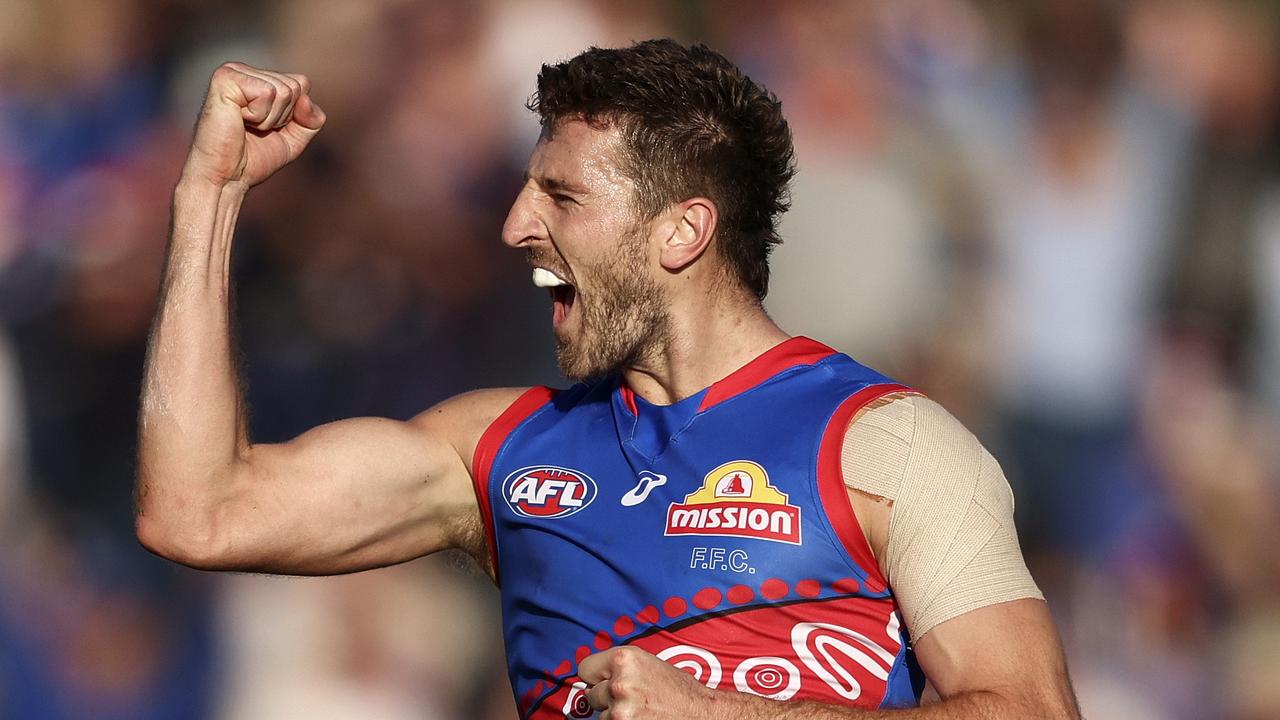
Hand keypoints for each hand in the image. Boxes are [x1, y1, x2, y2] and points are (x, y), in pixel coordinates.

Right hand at [183, 61, 325, 188]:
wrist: (225, 178)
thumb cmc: (252, 159)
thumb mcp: (294, 139)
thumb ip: (311, 119)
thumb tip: (305, 98)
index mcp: (256, 78)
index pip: (301, 83)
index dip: (294, 114)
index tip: (267, 128)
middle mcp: (243, 70)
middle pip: (295, 86)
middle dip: (282, 117)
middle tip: (255, 129)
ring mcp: (232, 71)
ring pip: (283, 90)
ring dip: (269, 119)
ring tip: (245, 126)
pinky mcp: (225, 79)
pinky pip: (267, 92)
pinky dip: (259, 116)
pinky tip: (238, 121)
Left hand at [580, 646, 730, 719]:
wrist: (701, 714)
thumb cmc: (678, 690)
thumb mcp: (648, 664)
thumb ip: (619, 667)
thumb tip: (592, 676)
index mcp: (625, 659)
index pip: (584, 668)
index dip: (595, 676)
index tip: (603, 681)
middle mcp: (620, 682)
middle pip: (591, 694)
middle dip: (606, 698)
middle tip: (633, 699)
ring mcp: (620, 709)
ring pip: (601, 714)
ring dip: (615, 714)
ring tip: (642, 711)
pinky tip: (642, 719)